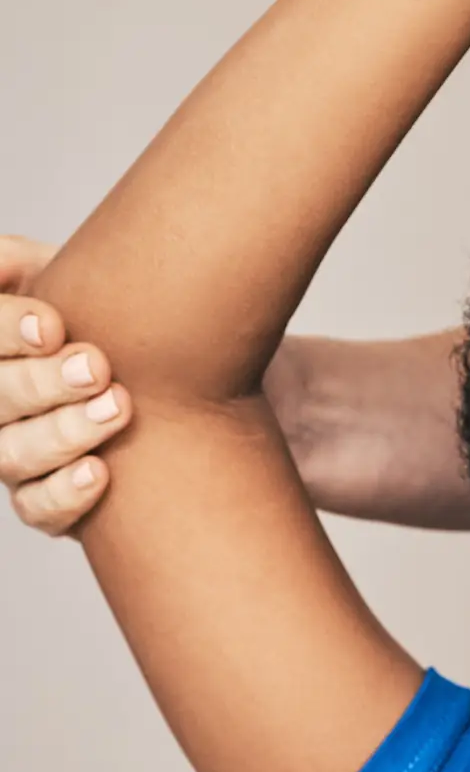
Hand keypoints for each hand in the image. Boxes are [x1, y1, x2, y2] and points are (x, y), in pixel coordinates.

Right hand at [0, 235, 130, 533]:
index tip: (52, 326)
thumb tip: (5, 262)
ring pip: (13, 455)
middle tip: (96, 367)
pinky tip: (100, 472)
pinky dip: (65, 495)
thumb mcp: (60, 271)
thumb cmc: (97, 311)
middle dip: (42, 384)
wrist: (152, 363)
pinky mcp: (42, 496)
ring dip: (63, 434)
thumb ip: (17, 262)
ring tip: (117, 408)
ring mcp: (11, 451)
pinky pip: (38, 509)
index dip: (6, 332)